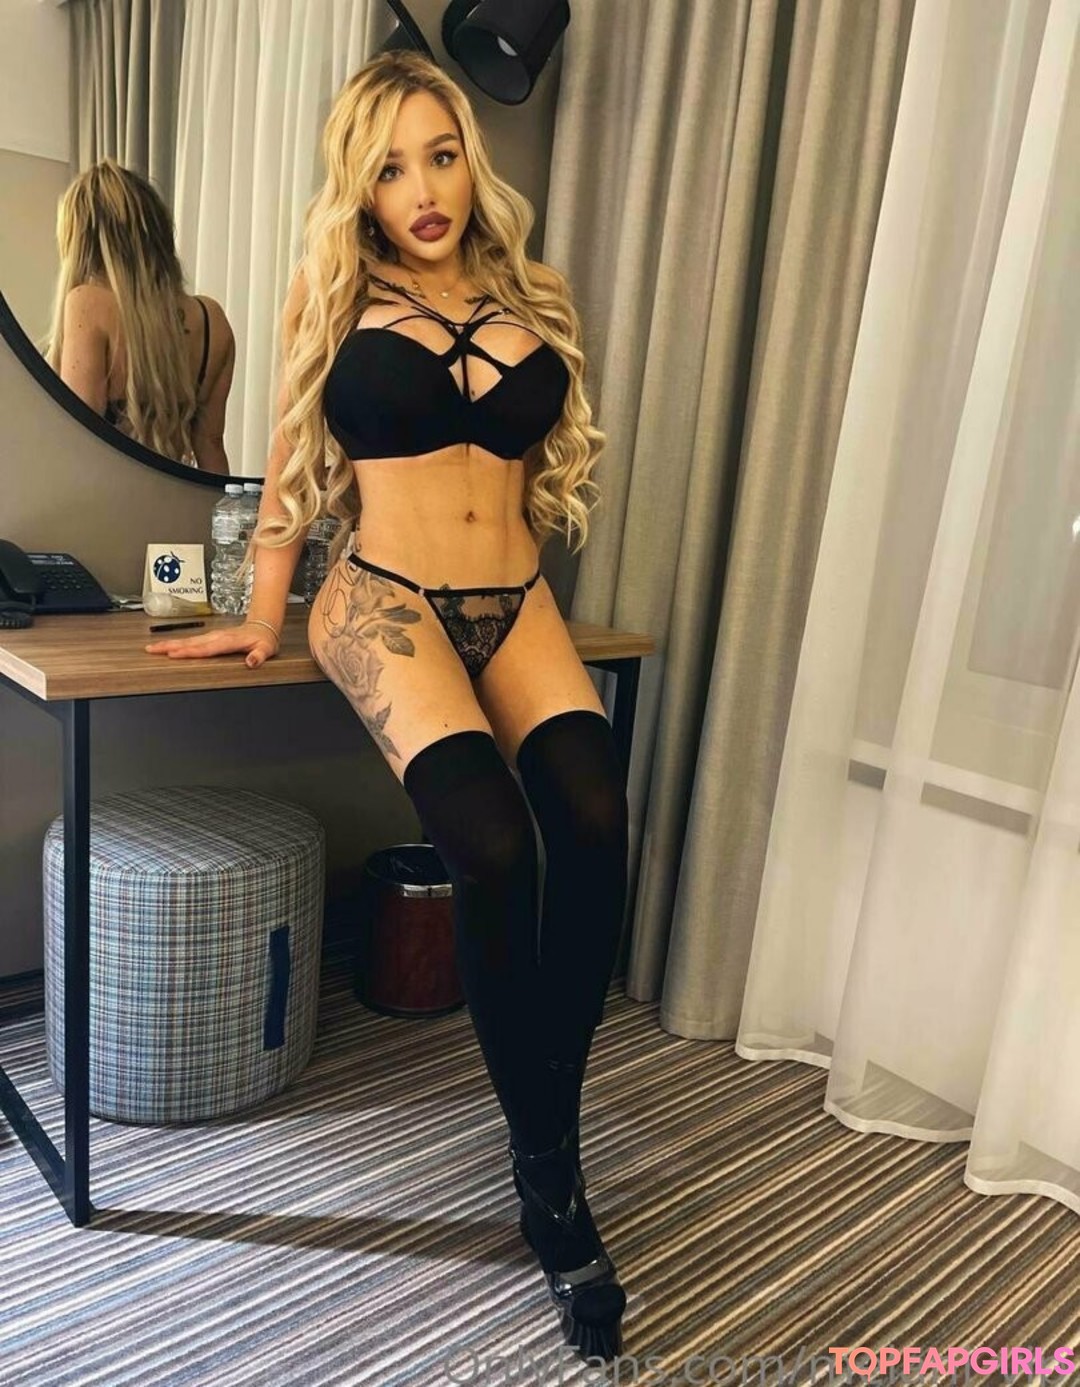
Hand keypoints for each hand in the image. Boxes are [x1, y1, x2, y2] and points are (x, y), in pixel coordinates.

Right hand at [145, 620, 279, 668]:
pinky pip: (191, 640)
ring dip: (169, 644)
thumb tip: (252, 662)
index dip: (190, 651)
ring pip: (187, 640)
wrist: (263, 626)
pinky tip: (167, 647)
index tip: (174, 654)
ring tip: (153, 648)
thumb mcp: (266, 649)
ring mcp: (212, 636)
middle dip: (170, 646)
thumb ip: (259, 656)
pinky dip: (177, 643)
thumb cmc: (264, 640)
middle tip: (152, 650)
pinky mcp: (209, 637)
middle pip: (190, 642)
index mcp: (228, 641)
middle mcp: (217, 637)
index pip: (206, 648)